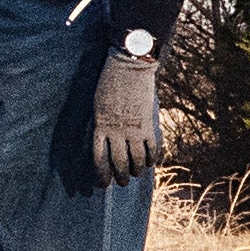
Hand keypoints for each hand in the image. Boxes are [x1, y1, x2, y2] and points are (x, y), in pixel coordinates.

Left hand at [92, 52, 161, 183]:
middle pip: (118, 163)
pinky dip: (152, 158)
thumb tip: (103, 143)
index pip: (98, 159)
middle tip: (122, 182)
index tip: (102, 184)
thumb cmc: (109, 83)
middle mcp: (116, 132)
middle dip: (120, 177)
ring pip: (136, 160)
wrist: (129, 66)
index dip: (101, 175)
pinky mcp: (148, 124)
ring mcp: (133, 129)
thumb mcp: (97, 106)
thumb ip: (100, 125)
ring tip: (136, 174)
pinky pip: (152, 148)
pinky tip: (150, 162)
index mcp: (100, 127)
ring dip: (136, 170)